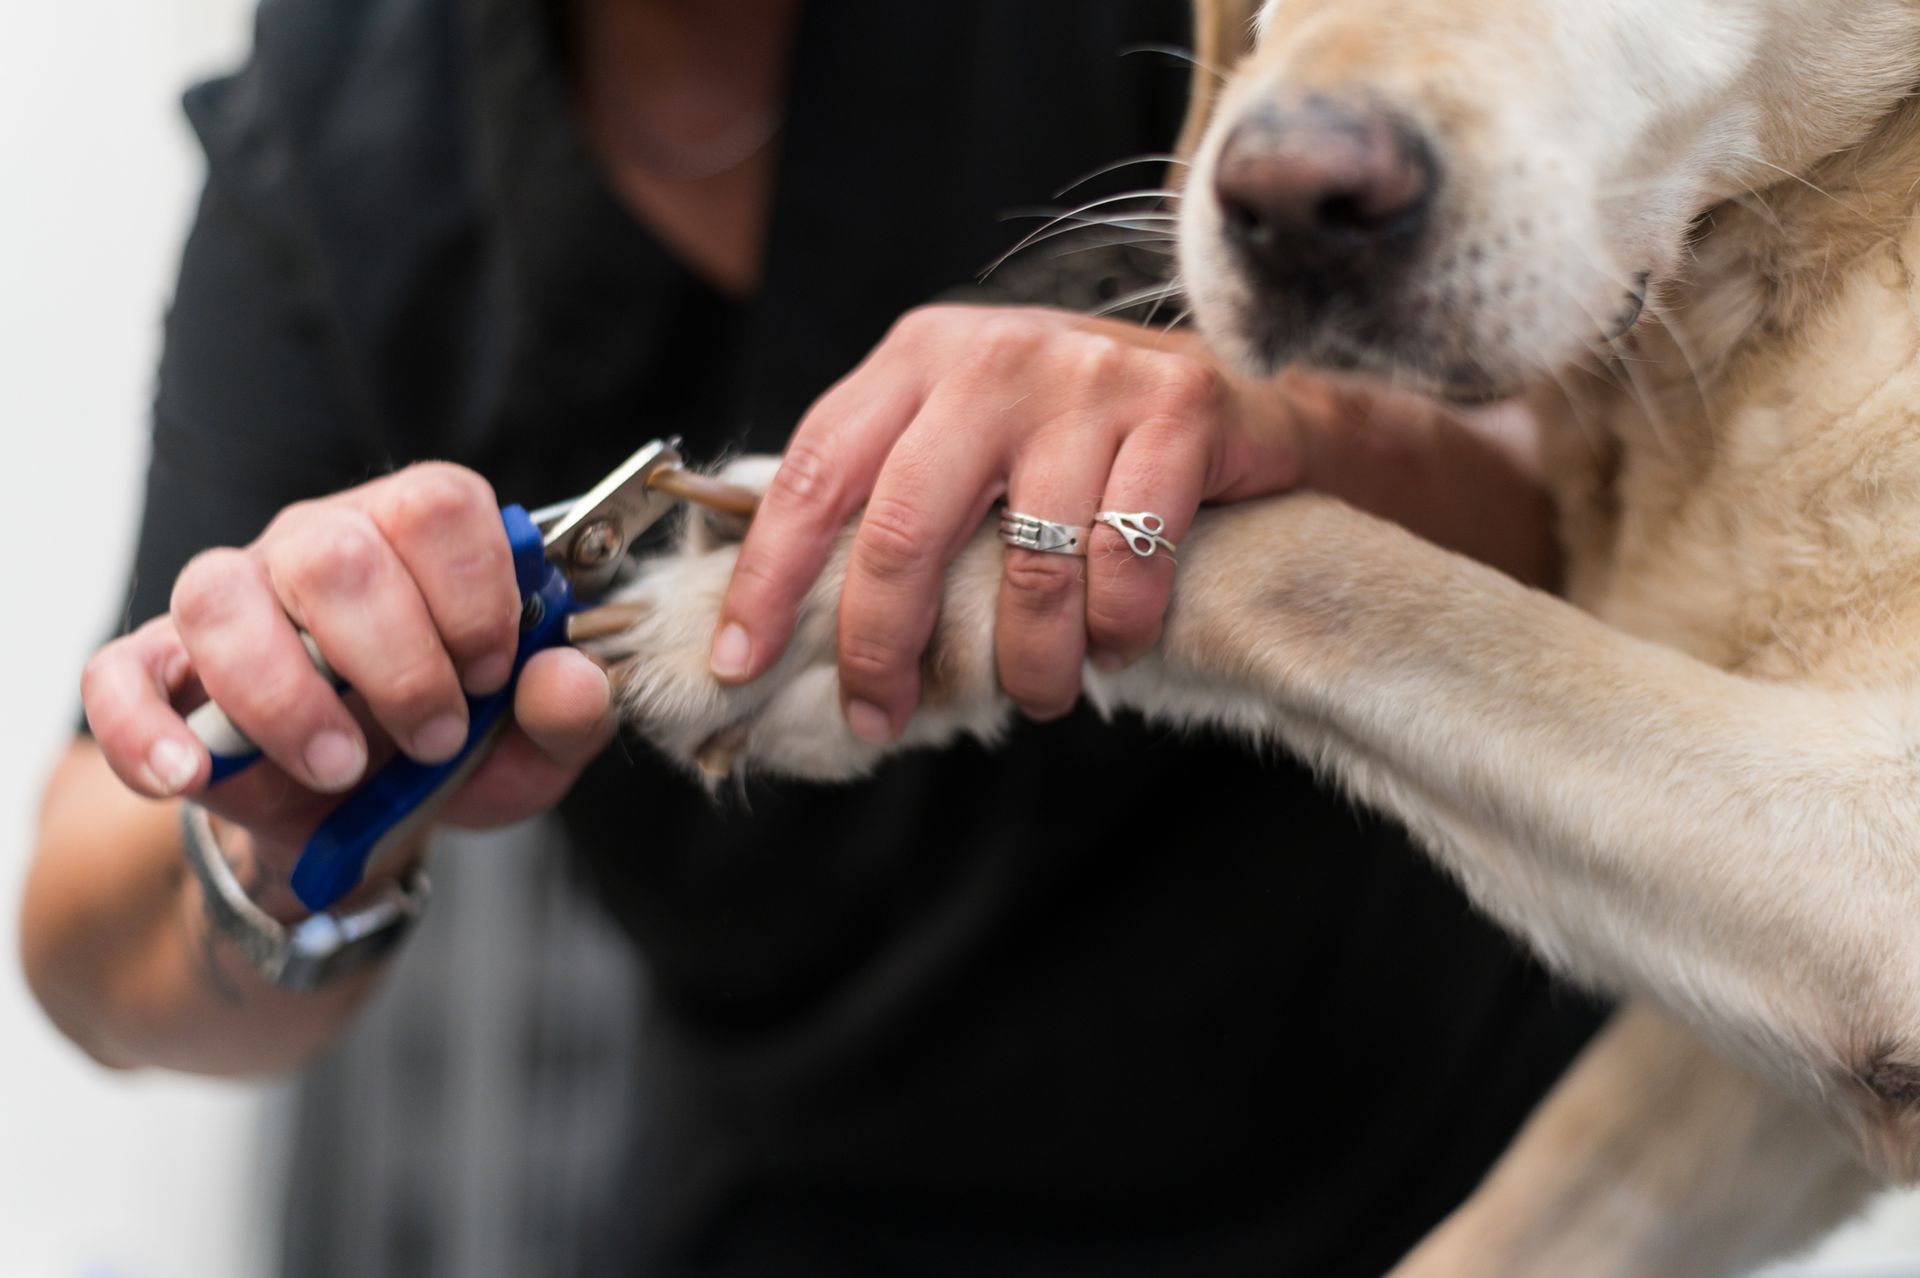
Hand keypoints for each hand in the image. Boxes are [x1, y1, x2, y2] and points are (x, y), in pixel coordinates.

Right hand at [81, 463, 613, 896]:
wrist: (360, 820)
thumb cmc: (447, 752)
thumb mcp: (532, 746)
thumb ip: (570, 711)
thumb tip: (568, 678)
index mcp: (415, 536)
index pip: (437, 505)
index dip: (474, 595)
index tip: (493, 675)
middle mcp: (316, 546)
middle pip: (335, 554)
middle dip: (398, 664)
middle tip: (435, 738)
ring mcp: (231, 601)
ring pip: (223, 599)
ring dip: (290, 698)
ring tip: (344, 767)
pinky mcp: (161, 671)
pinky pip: (121, 673)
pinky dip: (147, 730)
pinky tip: (192, 776)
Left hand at [708, 305, 1305, 738]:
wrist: (1233, 399)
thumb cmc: (1074, 444)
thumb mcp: (965, 441)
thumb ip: (889, 498)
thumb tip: (785, 623)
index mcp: (919, 357)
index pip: (814, 472)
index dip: (768, 577)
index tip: (740, 664)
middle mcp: (993, 355)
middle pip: (902, 528)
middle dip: (880, 647)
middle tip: (880, 715)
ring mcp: (1088, 377)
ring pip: (1026, 565)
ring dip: (1025, 662)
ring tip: (1036, 693)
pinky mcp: (1178, 410)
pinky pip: (1123, 561)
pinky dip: (1115, 630)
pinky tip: (1116, 644)